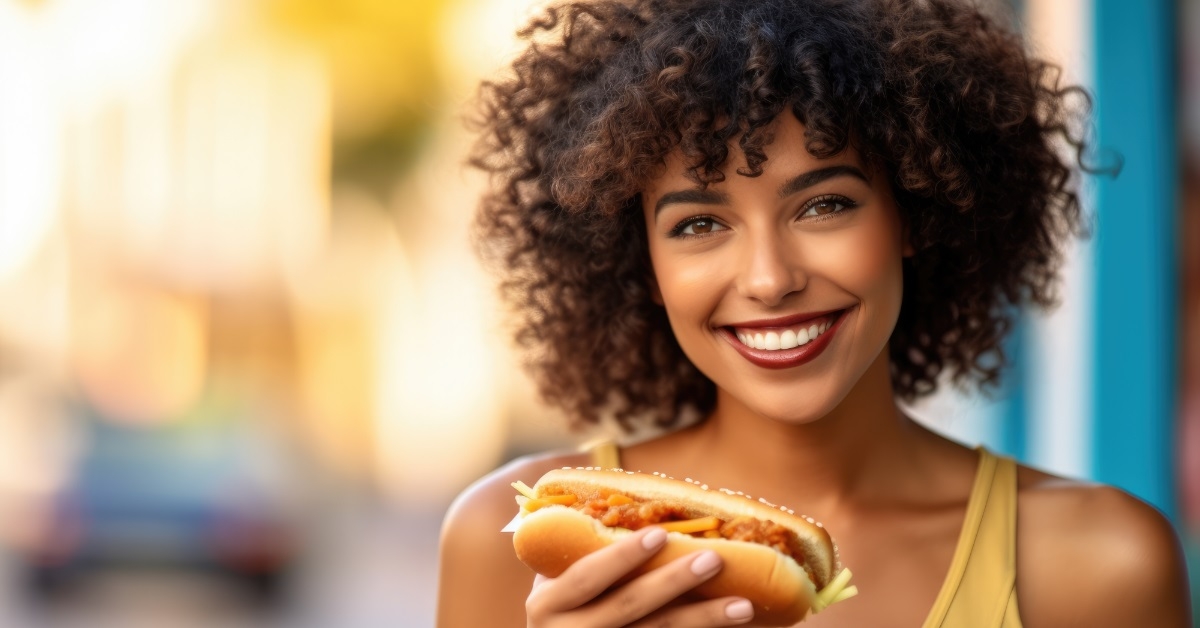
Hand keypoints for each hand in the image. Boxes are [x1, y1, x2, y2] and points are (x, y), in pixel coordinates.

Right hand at [524, 526, 755, 627]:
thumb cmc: (556, 609)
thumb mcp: (551, 582)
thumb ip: (575, 550)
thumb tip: (627, 502)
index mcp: (547, 606)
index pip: (588, 577)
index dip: (624, 556)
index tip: (661, 532)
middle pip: (629, 607)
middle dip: (674, 583)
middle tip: (715, 559)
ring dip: (703, 621)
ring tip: (743, 605)